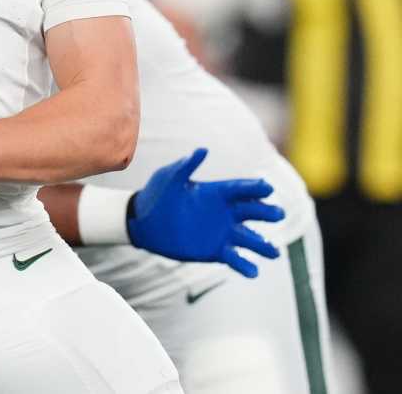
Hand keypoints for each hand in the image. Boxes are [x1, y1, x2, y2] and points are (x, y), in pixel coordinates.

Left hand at [127, 148, 284, 277]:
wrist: (143, 223)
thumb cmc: (156, 195)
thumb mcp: (169, 178)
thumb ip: (186, 166)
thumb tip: (202, 150)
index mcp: (216, 192)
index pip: (241, 189)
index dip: (255, 188)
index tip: (268, 188)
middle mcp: (225, 212)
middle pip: (252, 211)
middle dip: (266, 212)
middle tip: (278, 214)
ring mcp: (223, 232)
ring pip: (249, 238)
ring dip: (262, 245)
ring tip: (274, 253)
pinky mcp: (216, 251)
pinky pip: (235, 258)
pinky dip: (245, 265)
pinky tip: (253, 272)